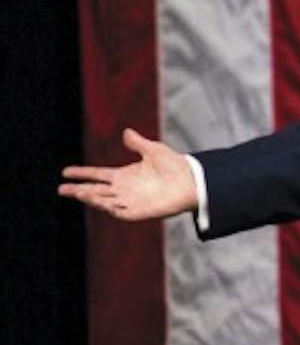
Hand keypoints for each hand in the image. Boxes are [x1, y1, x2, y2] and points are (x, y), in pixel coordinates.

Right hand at [58, 128, 197, 221]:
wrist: (193, 181)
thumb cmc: (176, 166)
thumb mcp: (153, 150)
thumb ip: (138, 143)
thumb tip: (126, 132)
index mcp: (125, 175)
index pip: (98, 175)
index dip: (83, 173)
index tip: (66, 172)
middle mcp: (125, 189)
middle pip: (96, 190)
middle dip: (79, 189)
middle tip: (62, 188)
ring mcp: (131, 201)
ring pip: (104, 201)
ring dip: (90, 197)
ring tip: (76, 192)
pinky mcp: (139, 212)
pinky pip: (119, 212)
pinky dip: (108, 207)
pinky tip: (99, 201)